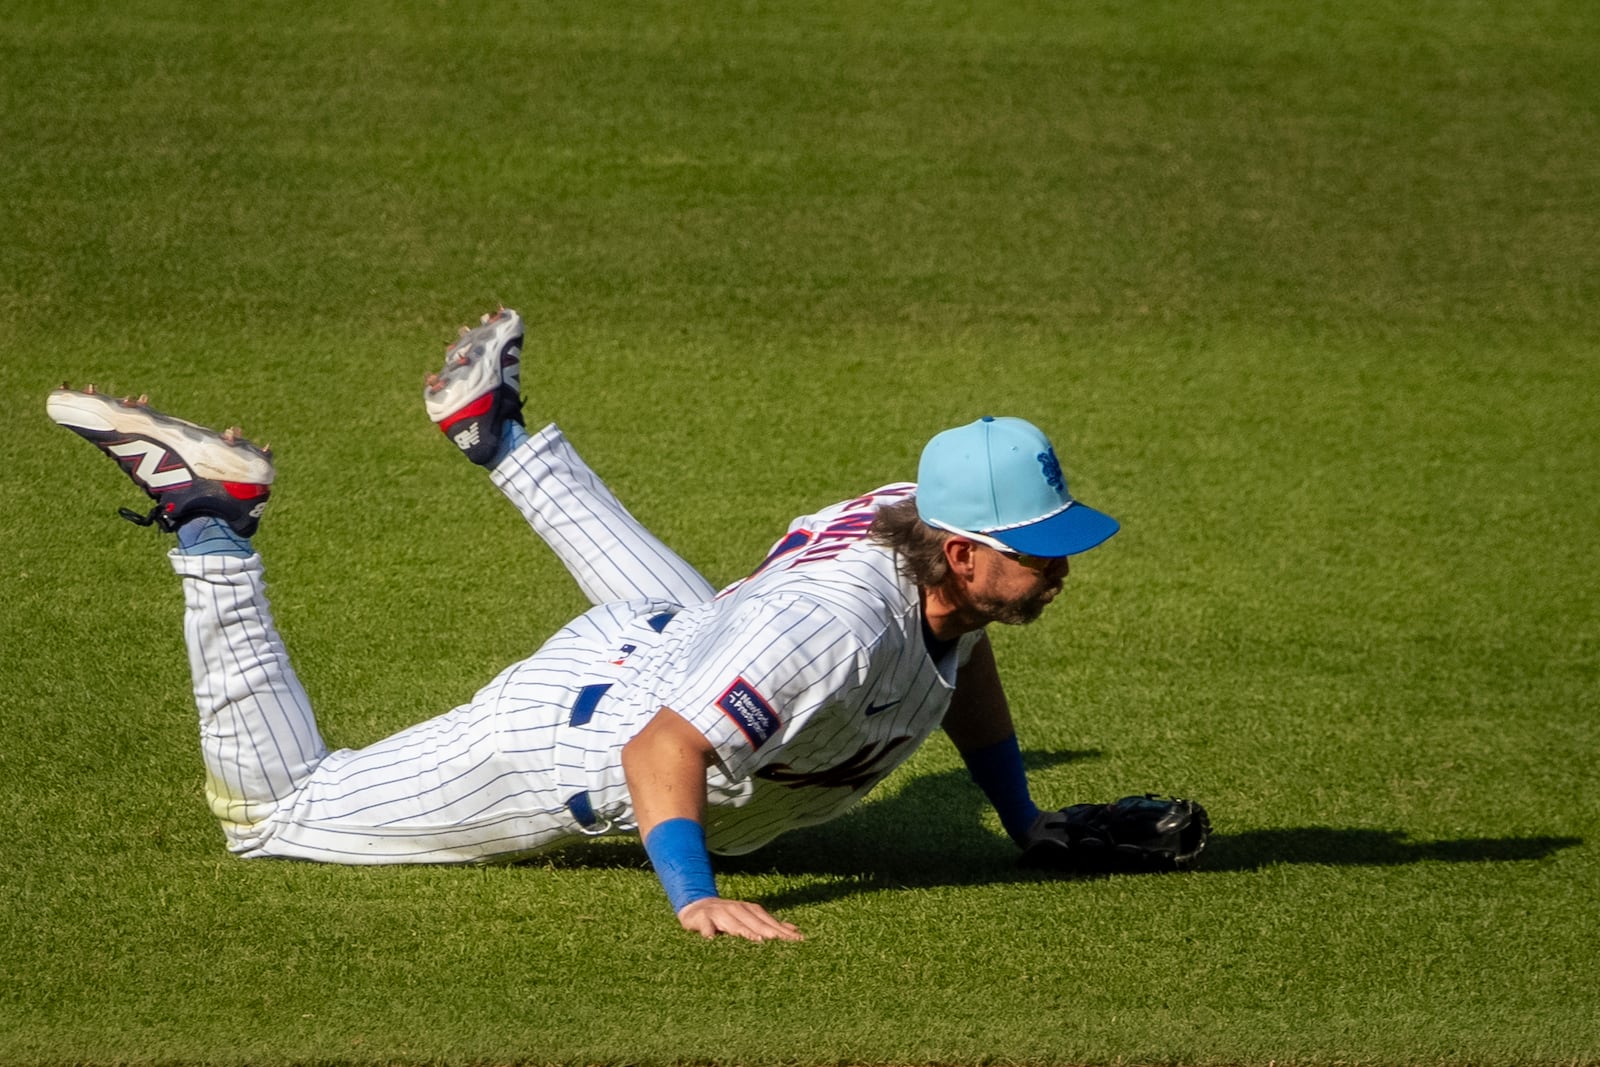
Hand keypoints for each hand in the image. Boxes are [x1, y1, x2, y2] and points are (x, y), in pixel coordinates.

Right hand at [677, 897, 803, 941]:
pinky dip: (709, 932)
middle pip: (756, 923)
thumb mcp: (749, 918)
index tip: (798, 941)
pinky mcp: (702, 918)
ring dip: (744, 931)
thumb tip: (795, 930)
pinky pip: (706, 926)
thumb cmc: (728, 917)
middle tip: (782, 942)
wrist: (697, 907)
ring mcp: (720, 912)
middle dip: (770, 932)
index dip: (784, 932)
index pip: (770, 922)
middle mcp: (738, 910)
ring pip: (734, 923)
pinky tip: (711, 940)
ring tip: (756, 940)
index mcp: (751, 911)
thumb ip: (770, 925)